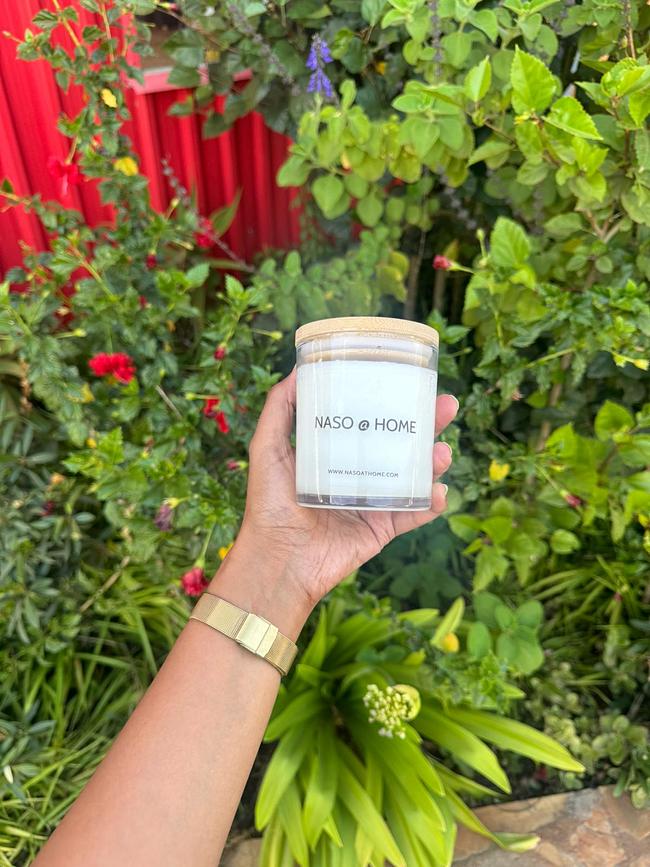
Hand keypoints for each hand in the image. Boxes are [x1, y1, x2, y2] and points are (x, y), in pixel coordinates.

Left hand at [215, 369, 457, 628]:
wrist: (278, 558)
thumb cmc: (268, 503)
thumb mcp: (267, 448)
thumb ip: (279, 409)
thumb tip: (298, 369)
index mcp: (335, 453)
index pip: (370, 420)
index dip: (392, 400)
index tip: (412, 380)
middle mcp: (358, 474)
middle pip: (401, 443)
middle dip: (427, 424)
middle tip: (447, 405)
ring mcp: (373, 501)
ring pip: (414, 476)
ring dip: (435, 462)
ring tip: (443, 450)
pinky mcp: (382, 529)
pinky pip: (413, 514)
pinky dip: (430, 504)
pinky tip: (439, 490)